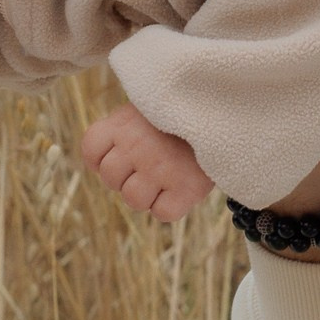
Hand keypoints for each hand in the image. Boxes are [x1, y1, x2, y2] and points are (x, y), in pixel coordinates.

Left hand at [81, 103, 214, 220]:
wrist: (228, 108)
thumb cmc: (186, 111)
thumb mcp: (150, 106)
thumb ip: (126, 128)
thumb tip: (106, 160)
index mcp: (123, 124)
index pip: (91, 152)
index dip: (102, 159)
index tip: (121, 154)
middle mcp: (136, 146)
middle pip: (110, 178)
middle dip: (126, 176)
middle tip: (151, 163)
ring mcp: (159, 169)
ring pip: (133, 200)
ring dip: (147, 194)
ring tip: (167, 175)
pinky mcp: (185, 189)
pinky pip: (162, 213)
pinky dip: (170, 206)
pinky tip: (180, 188)